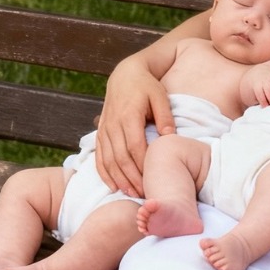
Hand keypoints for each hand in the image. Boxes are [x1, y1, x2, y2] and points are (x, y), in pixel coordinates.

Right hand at [94, 59, 174, 197]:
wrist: (125, 74)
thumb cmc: (146, 86)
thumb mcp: (160, 96)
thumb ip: (165, 116)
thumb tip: (169, 138)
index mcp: (129, 115)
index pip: (135, 147)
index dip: (143, 166)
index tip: (153, 180)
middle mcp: (113, 123)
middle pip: (120, 157)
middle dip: (132, 178)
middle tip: (144, 194)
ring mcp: (105, 128)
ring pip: (108, 159)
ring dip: (118, 179)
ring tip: (131, 193)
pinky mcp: (100, 131)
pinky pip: (99, 155)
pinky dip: (104, 172)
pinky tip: (112, 185)